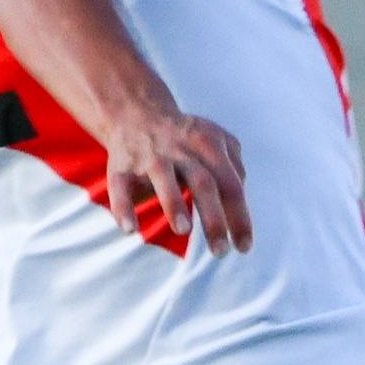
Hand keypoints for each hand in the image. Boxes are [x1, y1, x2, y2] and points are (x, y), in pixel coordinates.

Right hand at [105, 109, 251, 253]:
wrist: (136, 112)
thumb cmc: (185, 139)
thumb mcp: (217, 142)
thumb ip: (235, 168)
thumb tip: (241, 201)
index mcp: (208, 145)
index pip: (230, 184)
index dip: (239, 216)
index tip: (243, 247)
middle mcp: (180, 150)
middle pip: (204, 183)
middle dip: (214, 218)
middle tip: (221, 251)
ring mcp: (150, 157)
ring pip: (163, 178)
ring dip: (174, 204)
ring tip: (184, 230)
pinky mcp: (121, 167)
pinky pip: (120, 188)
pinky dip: (123, 208)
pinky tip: (130, 230)